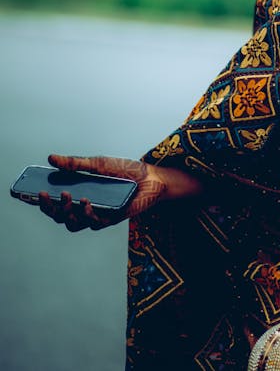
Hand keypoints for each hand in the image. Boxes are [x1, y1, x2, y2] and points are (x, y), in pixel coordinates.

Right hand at [38, 154, 195, 232]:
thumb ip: (75, 163)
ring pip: (72, 223)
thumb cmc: (125, 170)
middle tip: (46, 195)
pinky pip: (93, 223)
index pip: (54, 200)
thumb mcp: (97, 163)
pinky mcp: (109, 219)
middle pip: (58, 215)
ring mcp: (96, 215)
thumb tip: (51, 158)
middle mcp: (84, 207)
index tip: (24, 192)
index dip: (38, 200)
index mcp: (79, 193)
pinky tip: (86, 202)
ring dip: (66, 211)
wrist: (151, 177)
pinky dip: (86, 213)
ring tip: (67, 196)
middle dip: (49, 208)